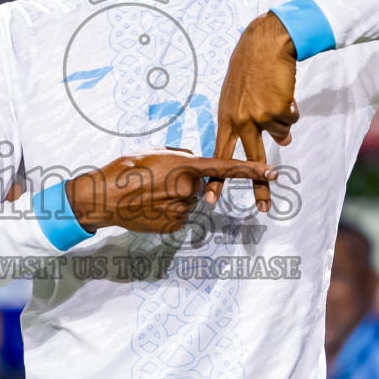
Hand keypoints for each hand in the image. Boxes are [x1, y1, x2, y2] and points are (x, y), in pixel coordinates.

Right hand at [65, 151, 276, 234]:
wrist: (104, 198)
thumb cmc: (127, 169)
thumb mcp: (156, 152)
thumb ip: (182, 155)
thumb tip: (194, 161)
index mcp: (186, 167)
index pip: (227, 168)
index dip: (253, 170)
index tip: (273, 171)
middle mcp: (189, 190)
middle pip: (199, 186)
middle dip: (185, 183)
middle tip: (158, 181)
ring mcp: (183, 210)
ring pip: (189, 202)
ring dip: (175, 198)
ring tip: (150, 194)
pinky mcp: (175, 226)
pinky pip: (180, 216)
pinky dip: (168, 211)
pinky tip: (150, 207)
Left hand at [206, 12, 298, 211]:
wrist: (266, 43)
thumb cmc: (253, 67)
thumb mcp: (244, 96)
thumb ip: (255, 120)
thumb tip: (283, 142)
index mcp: (226, 116)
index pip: (219, 153)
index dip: (217, 178)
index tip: (211, 198)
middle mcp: (239, 120)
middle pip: (249, 160)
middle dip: (259, 185)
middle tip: (263, 207)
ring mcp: (258, 116)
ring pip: (280, 133)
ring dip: (283, 118)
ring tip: (276, 94)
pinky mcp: (276, 110)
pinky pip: (291, 118)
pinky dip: (292, 106)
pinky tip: (284, 89)